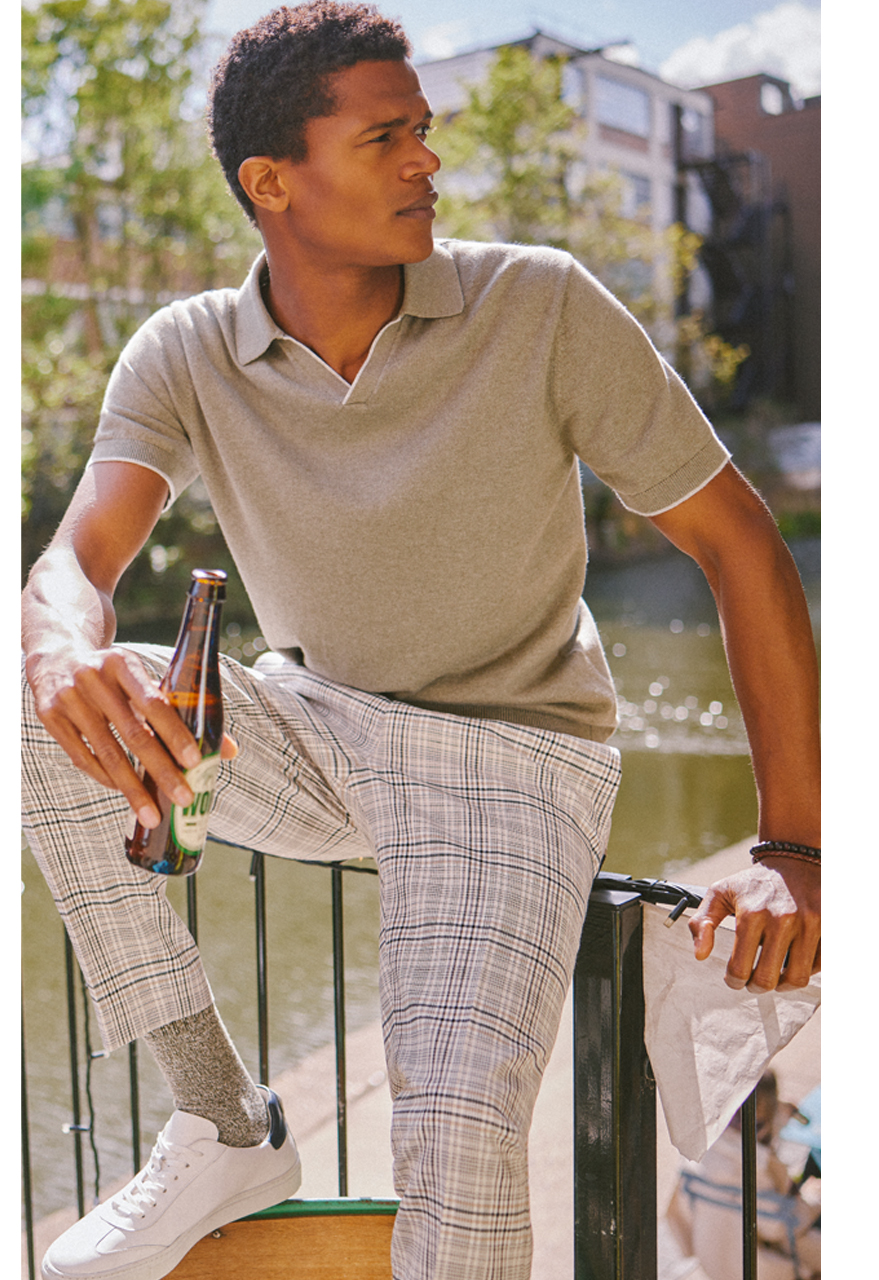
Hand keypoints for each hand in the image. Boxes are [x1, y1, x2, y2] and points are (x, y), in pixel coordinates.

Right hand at [27, 646, 237, 827]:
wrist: (55, 654)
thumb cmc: (113, 673)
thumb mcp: (142, 677)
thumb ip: (182, 710)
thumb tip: (230, 750)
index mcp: (122, 663)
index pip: (155, 702)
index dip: (175, 733)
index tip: (195, 762)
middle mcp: (92, 678)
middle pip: (132, 734)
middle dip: (160, 771)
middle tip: (183, 798)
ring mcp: (68, 698)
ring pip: (106, 753)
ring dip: (131, 788)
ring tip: (152, 814)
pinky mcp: (49, 717)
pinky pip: (82, 757)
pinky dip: (105, 778)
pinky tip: (124, 792)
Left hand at [688, 857, 819, 992]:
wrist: (793, 862)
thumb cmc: (753, 883)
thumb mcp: (720, 893)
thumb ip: (703, 922)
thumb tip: (700, 955)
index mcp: (751, 914)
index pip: (739, 969)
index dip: (733, 981)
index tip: (734, 979)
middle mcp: (782, 919)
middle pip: (768, 979)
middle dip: (756, 987)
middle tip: (753, 983)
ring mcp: (809, 923)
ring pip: (796, 978)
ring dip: (782, 985)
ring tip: (774, 978)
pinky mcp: (828, 926)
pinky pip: (818, 966)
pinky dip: (805, 971)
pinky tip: (793, 963)